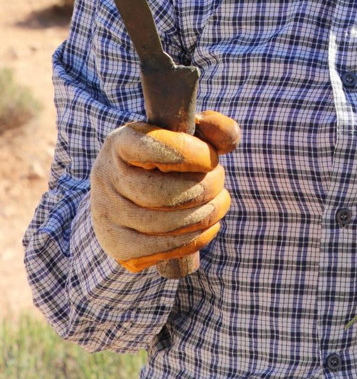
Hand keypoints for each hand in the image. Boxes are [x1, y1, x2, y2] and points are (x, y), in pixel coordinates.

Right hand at [90, 110, 239, 273]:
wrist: (131, 191)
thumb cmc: (169, 158)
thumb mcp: (187, 134)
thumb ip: (216, 129)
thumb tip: (227, 142)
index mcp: (121, 143)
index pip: (154, 147)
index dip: (193, 155)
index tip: (211, 158)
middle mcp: (106, 177)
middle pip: (163, 193)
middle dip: (205, 188)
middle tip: (219, 181)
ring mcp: (107, 214)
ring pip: (165, 225)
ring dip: (206, 215)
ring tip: (219, 203)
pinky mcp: (117, 245)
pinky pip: (161, 249)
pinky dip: (194, 239)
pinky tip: (208, 226)